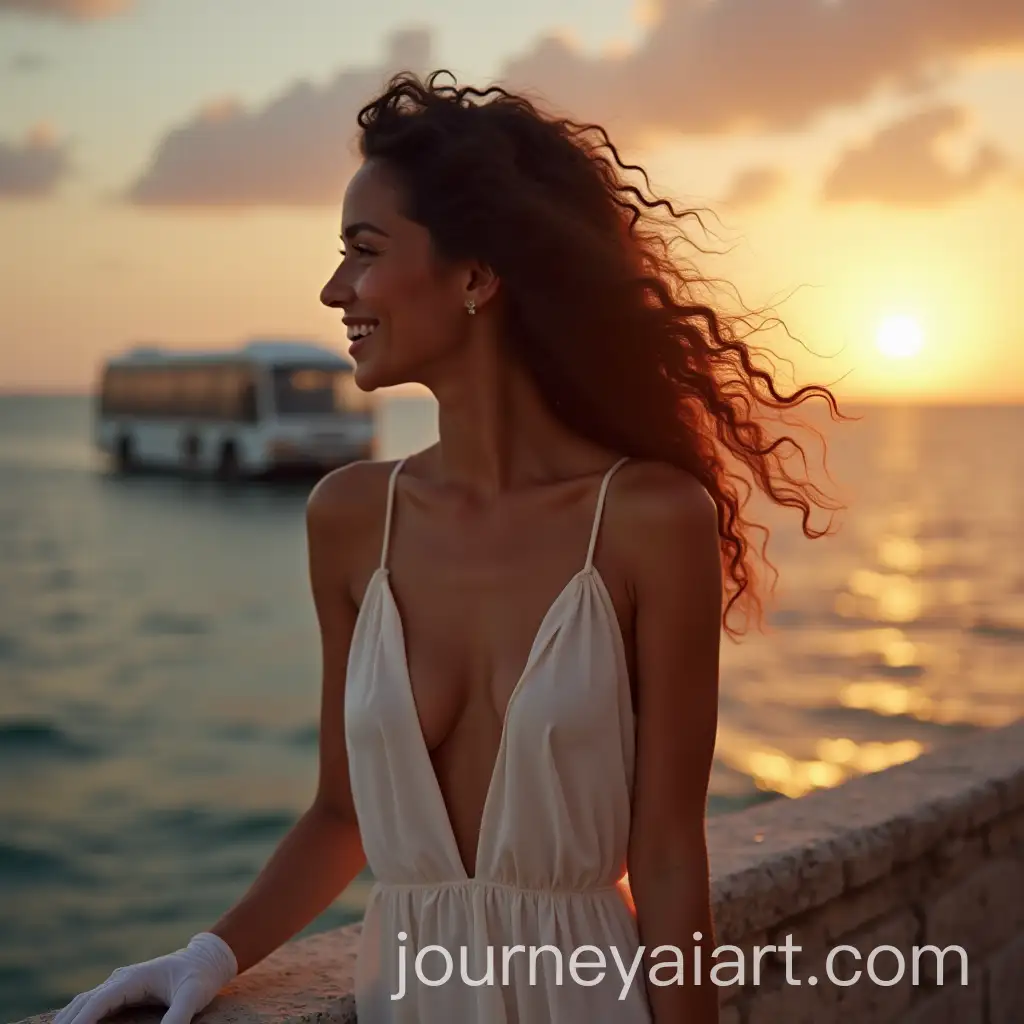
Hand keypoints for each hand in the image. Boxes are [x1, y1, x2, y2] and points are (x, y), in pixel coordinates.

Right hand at [53, 932, 237, 1023]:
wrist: (207, 959)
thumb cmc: (200, 976)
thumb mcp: (193, 996)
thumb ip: (177, 1019)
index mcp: (132, 978)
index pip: (96, 1002)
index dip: (78, 1022)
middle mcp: (120, 979)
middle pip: (82, 1004)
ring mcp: (119, 985)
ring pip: (83, 1004)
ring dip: (68, 1021)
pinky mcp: (122, 992)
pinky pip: (93, 1006)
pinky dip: (78, 1018)